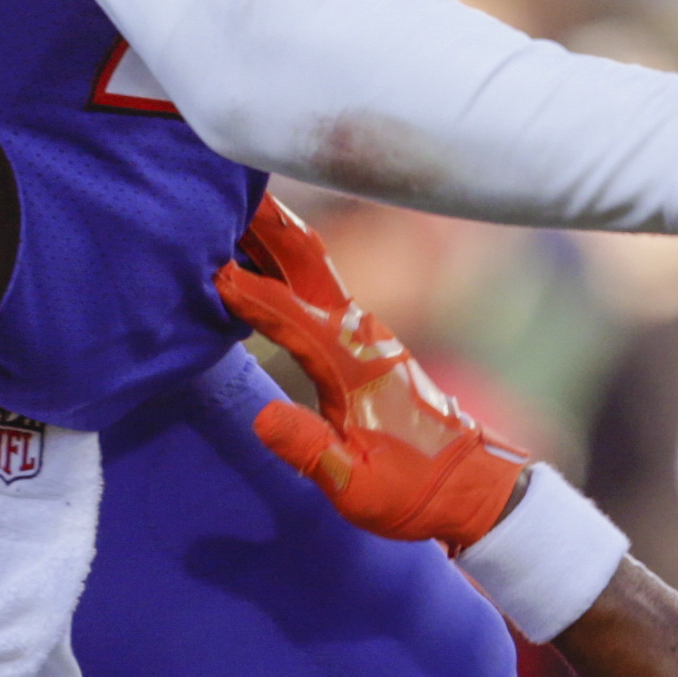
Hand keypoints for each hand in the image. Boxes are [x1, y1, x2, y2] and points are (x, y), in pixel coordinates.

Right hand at [215, 195, 531, 545]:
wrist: (468, 486)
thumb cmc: (412, 490)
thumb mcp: (356, 486)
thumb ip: (308, 450)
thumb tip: (262, 419)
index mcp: (354, 365)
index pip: (292, 316)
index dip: (251, 293)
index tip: (209, 270)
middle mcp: (360, 336)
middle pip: (307, 264)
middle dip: (267, 226)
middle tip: (222, 186)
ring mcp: (365, 333)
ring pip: (312, 267)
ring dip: (274, 235)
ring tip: (231, 202)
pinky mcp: (365, 340)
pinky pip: (318, 287)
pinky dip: (287, 262)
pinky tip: (261, 255)